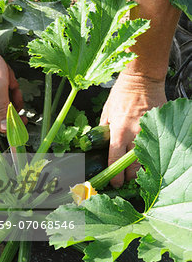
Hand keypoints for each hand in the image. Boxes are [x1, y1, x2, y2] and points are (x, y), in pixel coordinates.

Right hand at [0, 46, 22, 132]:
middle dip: (13, 103)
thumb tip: (4, 129)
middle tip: (15, 91)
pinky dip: (7, 86)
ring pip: (5, 103)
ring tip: (9, 81)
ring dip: (11, 92)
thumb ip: (2, 111)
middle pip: (4, 114)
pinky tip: (6, 78)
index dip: (12, 125)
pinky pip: (2, 94)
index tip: (24, 120)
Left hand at [100, 73, 166, 187]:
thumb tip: (103, 145)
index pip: (115, 161)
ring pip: (147, 161)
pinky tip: (148, 154)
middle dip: (130, 177)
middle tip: (126, 178)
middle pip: (134, 167)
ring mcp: (149, 132)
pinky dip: (152, 153)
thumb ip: (105, 131)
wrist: (142, 79)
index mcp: (119, 132)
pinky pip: (157, 147)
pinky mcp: (159, 128)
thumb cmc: (122, 93)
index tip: (114, 183)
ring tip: (136, 170)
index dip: (115, 176)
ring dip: (141, 168)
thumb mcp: (106, 112)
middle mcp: (135, 135)